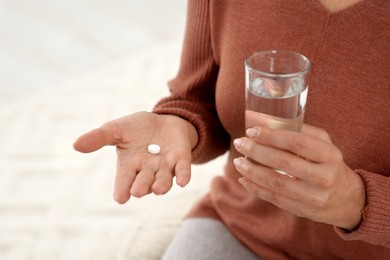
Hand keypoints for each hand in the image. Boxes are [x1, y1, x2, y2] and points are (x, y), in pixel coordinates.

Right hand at [73, 111, 197, 203]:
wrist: (163, 120)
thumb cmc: (137, 129)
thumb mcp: (116, 129)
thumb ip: (99, 138)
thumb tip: (75, 145)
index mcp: (130, 165)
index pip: (124, 180)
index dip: (122, 189)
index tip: (120, 198)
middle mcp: (147, 170)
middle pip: (144, 182)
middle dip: (141, 187)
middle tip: (137, 191)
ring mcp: (165, 166)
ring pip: (163, 179)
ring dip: (161, 184)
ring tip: (158, 189)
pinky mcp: (181, 159)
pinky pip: (182, 170)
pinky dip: (183, 175)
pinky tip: (184, 182)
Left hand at [233, 124, 365, 229]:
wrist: (348, 200)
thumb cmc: (328, 164)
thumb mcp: (323, 144)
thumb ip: (298, 130)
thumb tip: (262, 120)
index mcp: (330, 155)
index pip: (296, 142)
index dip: (271, 136)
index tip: (251, 131)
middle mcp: (323, 177)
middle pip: (283, 161)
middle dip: (256, 151)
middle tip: (240, 143)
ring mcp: (313, 196)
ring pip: (275, 182)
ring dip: (251, 171)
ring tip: (237, 161)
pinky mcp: (302, 210)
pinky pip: (274, 198)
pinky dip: (255, 188)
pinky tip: (244, 179)